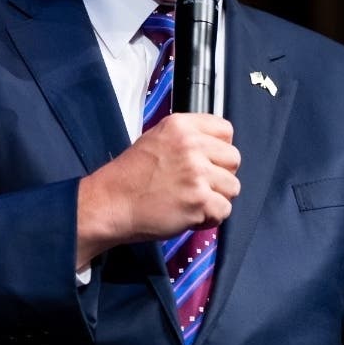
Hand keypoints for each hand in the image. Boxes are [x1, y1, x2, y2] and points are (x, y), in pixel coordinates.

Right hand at [76, 113, 240, 266]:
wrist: (109, 204)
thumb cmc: (129, 176)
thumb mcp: (156, 139)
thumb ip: (187, 138)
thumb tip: (215, 147)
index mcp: (181, 126)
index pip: (225, 130)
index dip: (219, 149)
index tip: (208, 161)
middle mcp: (191, 145)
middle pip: (233, 159)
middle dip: (220, 175)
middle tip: (199, 185)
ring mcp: (196, 173)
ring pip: (233, 187)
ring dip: (217, 198)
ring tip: (193, 201)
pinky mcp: (198, 200)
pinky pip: (224, 210)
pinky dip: (210, 218)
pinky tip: (191, 215)